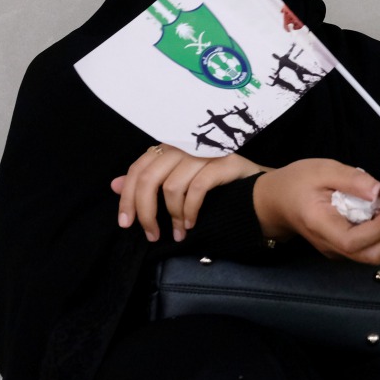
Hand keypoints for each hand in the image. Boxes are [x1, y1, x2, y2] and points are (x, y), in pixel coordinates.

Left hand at [113, 144, 265, 242]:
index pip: (138, 169)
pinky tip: (191, 224)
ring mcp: (207, 153)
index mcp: (172, 147)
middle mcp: (187, 145)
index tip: (125, 223)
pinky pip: (196, 190)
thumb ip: (149, 183)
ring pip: (171, 186)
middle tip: (151, 234)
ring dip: (171, 216)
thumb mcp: (180, 184)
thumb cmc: (221, 189)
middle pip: (149, 178)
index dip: (127, 197)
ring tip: (178, 233)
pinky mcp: (225, 163)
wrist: (265, 191)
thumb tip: (114, 184)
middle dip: (145, 212)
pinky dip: (189, 211)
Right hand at [253, 159, 379, 264]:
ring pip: (374, 255)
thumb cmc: (297, 182)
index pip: (354, 241)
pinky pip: (370, 248)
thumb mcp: (323, 170)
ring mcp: (338, 250)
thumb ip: (353, 179)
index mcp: (320, 226)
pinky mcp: (344, 248)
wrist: (276, 201)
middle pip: (371, 256)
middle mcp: (331, 246)